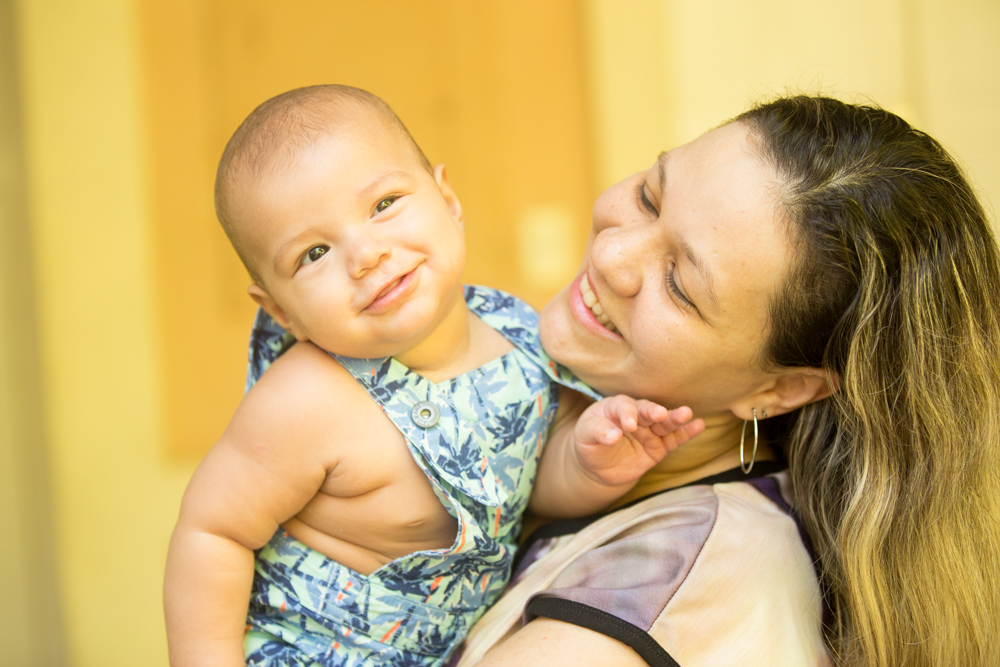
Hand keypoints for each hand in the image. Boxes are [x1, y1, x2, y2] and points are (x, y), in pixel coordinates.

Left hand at [574, 395, 703, 487]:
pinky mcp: (660, 446)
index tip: (629, 425)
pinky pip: (674, 439)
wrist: (598, 466)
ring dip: (675, 418)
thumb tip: (614, 436)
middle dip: (653, 411)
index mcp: (615, 407)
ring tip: (686, 413)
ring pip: (664, 423)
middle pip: (646, 410)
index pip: (622, 407)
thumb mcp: (585, 435)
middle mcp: (636, 415)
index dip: (626, 414)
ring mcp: (650, 430)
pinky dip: (686, 433)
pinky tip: (698, 425)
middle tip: (659, 414)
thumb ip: (597, 431)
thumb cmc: (589, 443)